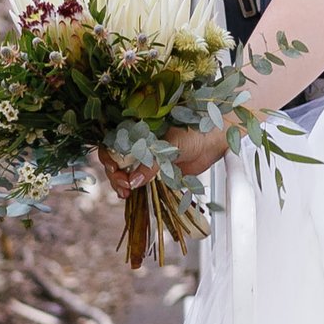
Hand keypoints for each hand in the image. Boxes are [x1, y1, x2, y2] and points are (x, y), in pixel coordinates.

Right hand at [97, 127, 226, 198]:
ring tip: (125, 193)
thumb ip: (151, 162)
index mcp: (139, 129)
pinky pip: (138, 180)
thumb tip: (133, 180)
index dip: (109, 157)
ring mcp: (146, 157)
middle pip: (115, 160)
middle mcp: (139, 143)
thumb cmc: (195, 132)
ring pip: (124, 172)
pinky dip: (132, 188)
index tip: (115, 170)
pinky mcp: (155, 170)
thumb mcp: (169, 145)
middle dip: (115, 175)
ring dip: (121, 184)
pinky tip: (129, 194)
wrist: (214, 140)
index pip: (113, 142)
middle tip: (124, 186)